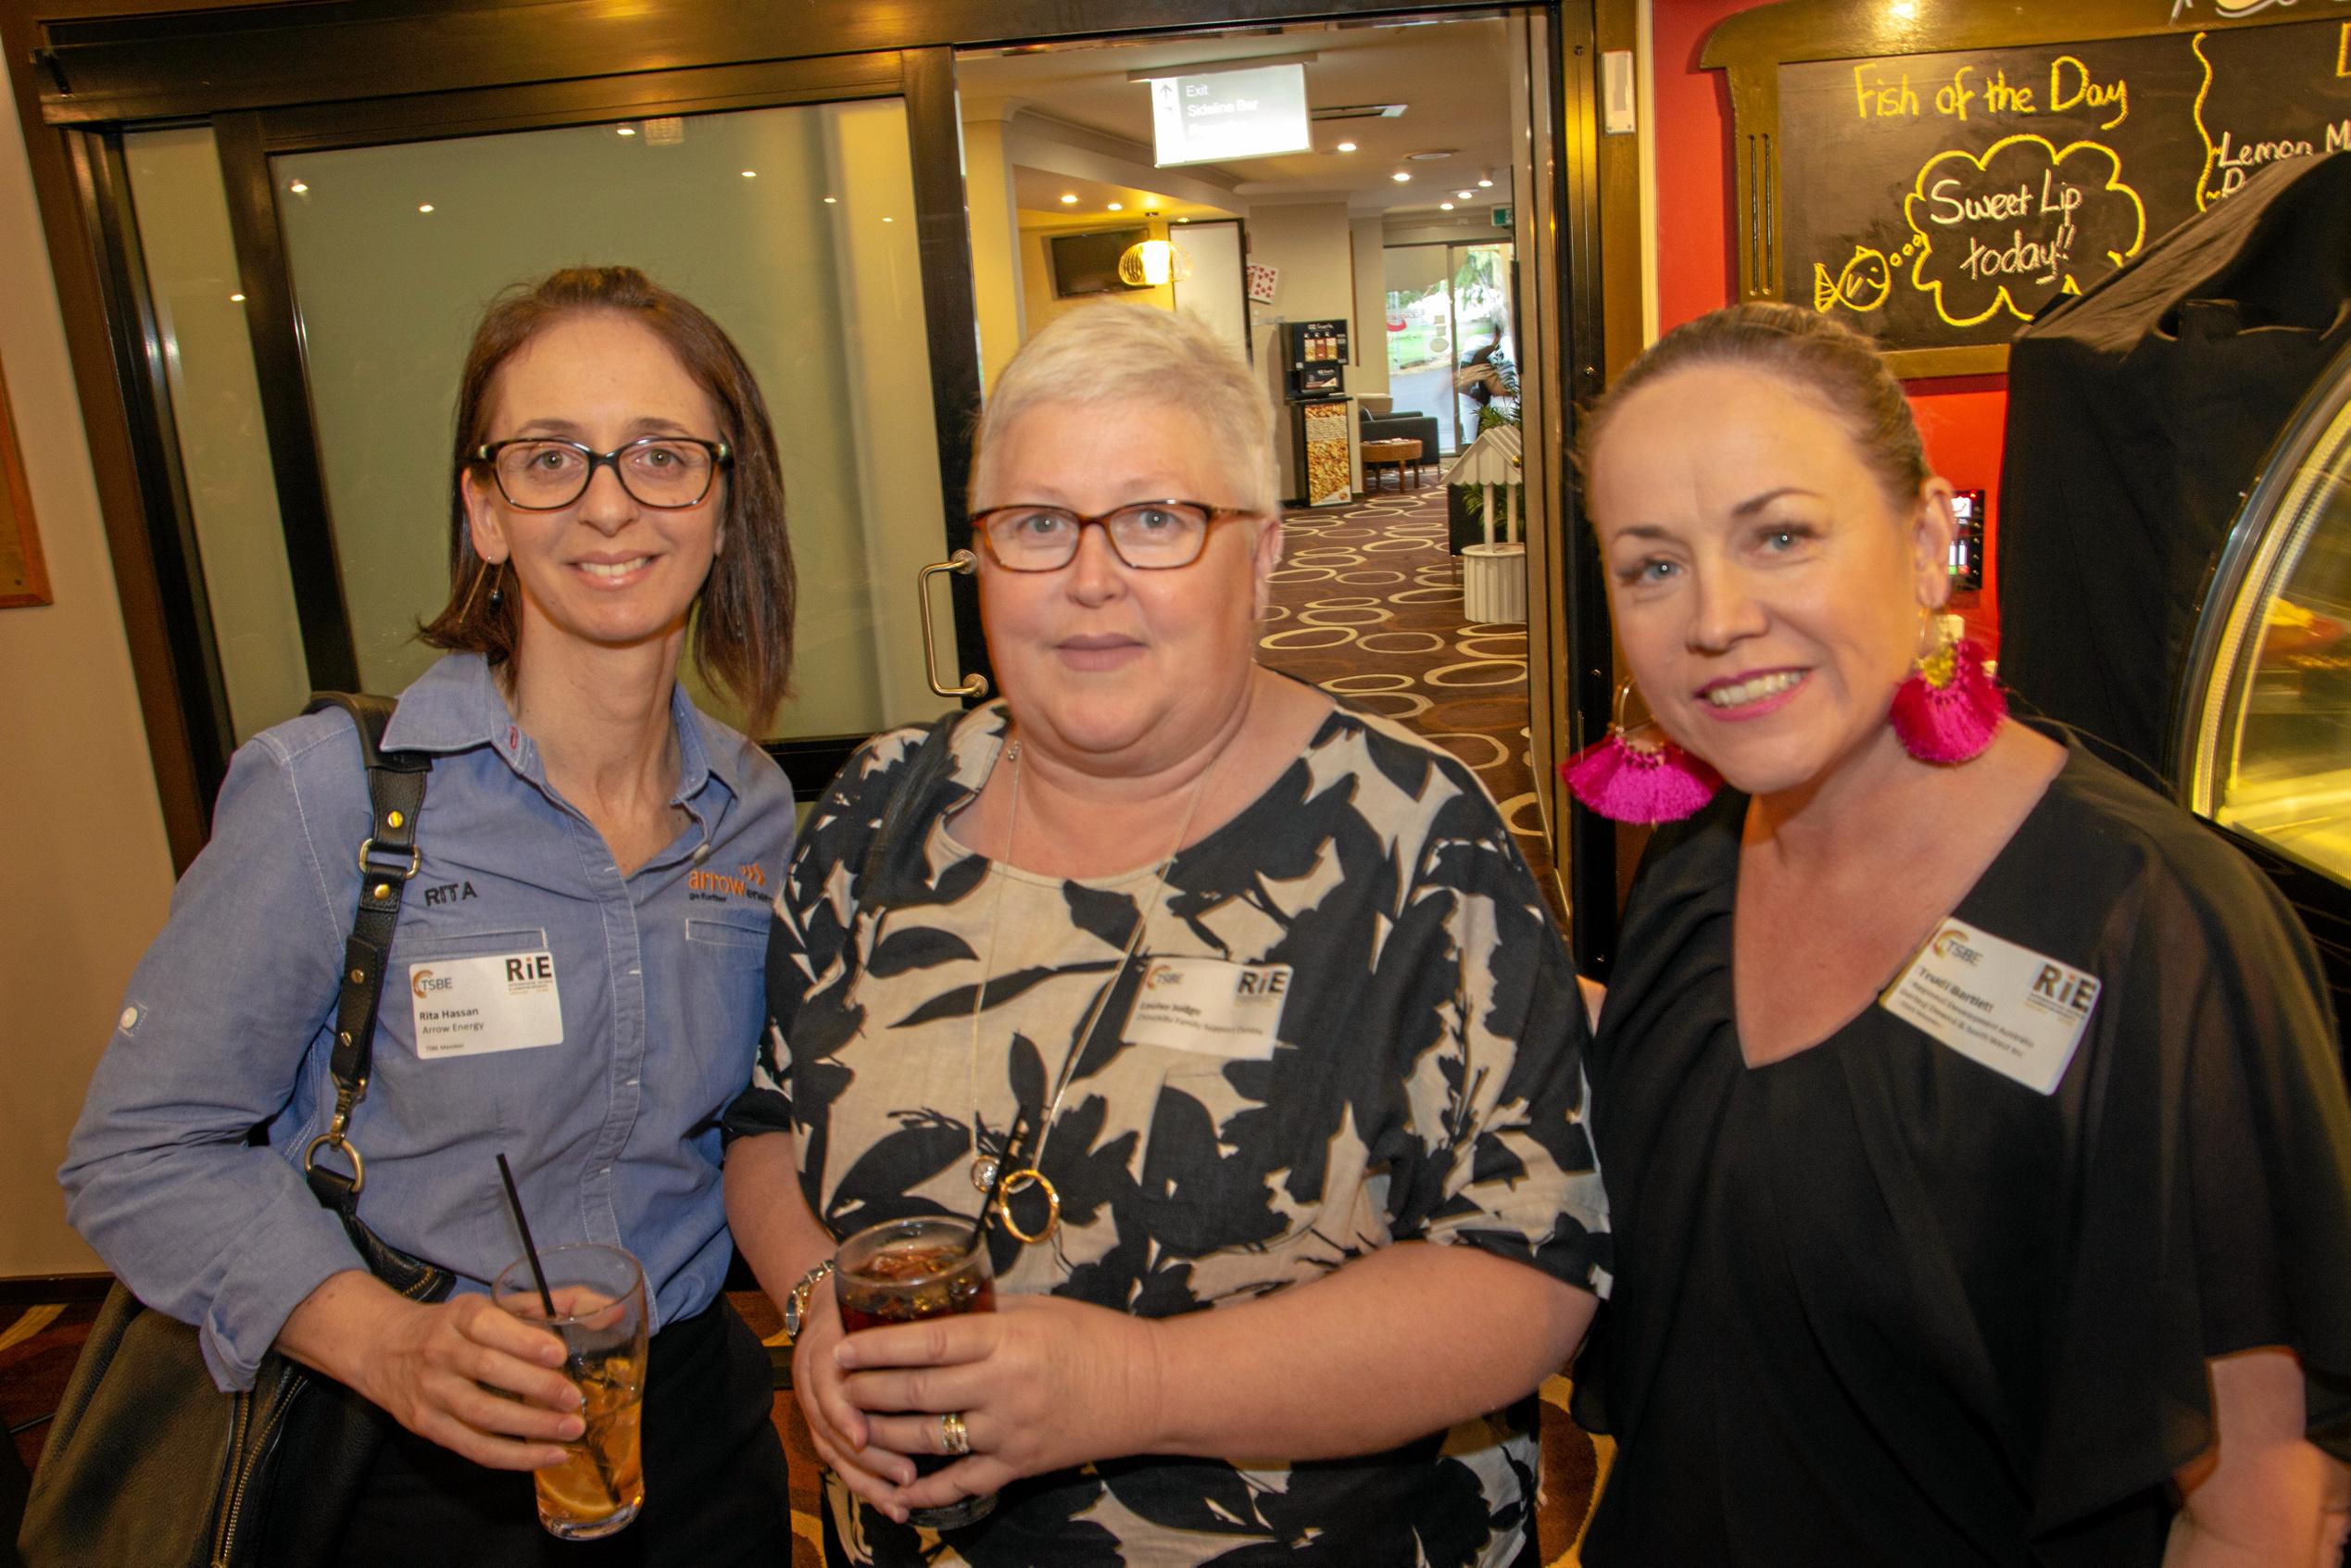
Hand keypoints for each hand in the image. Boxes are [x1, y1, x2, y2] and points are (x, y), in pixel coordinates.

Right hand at [352, 1292, 585, 1469]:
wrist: (382, 1348)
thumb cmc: (457, 1327)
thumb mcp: (495, 1305)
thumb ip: (553, 1305)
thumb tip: (614, 1309)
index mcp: (459, 1315)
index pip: (487, 1324)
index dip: (523, 1340)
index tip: (559, 1353)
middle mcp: (440, 1352)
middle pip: (487, 1371)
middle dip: (535, 1387)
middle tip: (575, 1400)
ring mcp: (430, 1392)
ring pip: (480, 1414)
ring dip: (529, 1427)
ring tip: (571, 1431)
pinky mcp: (428, 1426)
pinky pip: (472, 1447)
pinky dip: (512, 1456)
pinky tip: (546, 1456)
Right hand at [791, 1276, 925, 1517]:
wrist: (830, 1297)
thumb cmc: (871, 1291)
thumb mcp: (881, 1290)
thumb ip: (918, 1308)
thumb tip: (981, 1308)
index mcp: (828, 1341)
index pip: (825, 1383)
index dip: (843, 1410)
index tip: (864, 1434)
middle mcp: (814, 1376)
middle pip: (830, 1428)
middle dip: (868, 1455)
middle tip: (907, 1475)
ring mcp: (815, 1402)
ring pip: (834, 1451)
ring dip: (868, 1477)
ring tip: (903, 1499)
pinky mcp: (826, 1423)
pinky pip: (840, 1460)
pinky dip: (866, 1483)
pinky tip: (894, 1504)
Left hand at [834, 1294, 1163, 1514]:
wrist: (1147, 1389)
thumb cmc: (1095, 1337)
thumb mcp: (1039, 1310)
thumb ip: (986, 1314)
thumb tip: (936, 1309)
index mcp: (1007, 1340)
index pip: (929, 1342)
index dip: (879, 1347)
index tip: (843, 1346)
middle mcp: (1004, 1387)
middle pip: (919, 1392)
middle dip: (868, 1390)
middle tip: (835, 1385)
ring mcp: (1010, 1431)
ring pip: (929, 1440)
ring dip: (884, 1436)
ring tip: (853, 1426)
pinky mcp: (1020, 1464)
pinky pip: (962, 1484)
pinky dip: (925, 1491)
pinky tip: (895, 1491)